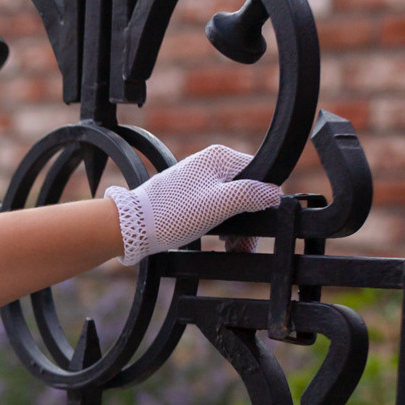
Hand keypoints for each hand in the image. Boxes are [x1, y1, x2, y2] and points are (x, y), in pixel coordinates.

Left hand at [105, 145, 281, 264]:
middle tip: (242, 246)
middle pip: (245, 191)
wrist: (129, 228)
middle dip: (247, 220)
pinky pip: (214, 208)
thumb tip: (275, 192)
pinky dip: (219, 225)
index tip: (257, 226)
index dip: (262, 202)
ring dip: (235, 226)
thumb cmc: (172, 214)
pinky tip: (218, 240)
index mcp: (220, 157)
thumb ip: (251, 195)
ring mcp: (197, 179)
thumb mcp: (219, 204)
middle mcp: (209, 163)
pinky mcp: (187, 195)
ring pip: (230, 203)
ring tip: (230, 246)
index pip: (260, 175)